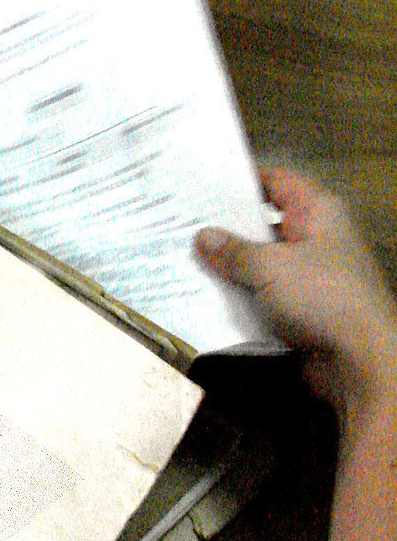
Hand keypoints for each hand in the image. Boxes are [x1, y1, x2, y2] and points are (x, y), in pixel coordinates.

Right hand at [196, 169, 396, 411]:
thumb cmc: (321, 296)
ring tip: (183, 257)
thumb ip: (233, 250)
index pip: (277, 181)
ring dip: (228, 265)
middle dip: (225, 226)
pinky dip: (238, 295)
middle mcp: (315, 238)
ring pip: (260, 262)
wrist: (360, 360)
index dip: (241, 180)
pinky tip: (202, 295)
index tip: (201, 183)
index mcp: (317, 213)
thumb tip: (202, 236)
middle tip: (180, 222)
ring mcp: (309, 275)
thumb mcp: (269, 267)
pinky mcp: (301, 308)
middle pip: (264, 223)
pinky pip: (262, 294)